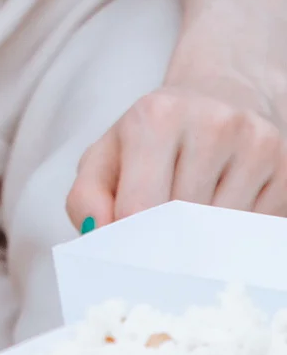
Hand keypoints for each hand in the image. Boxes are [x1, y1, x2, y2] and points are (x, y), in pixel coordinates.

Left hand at [67, 83, 286, 230]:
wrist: (219, 95)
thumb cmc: (154, 134)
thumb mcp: (107, 154)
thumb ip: (87, 196)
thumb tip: (97, 232)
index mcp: (155, 115)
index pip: (140, 206)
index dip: (131, 241)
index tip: (128, 258)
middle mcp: (211, 123)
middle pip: (185, 222)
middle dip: (167, 242)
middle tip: (160, 246)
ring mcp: (256, 143)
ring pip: (224, 230)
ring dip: (204, 238)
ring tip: (191, 217)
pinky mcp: (286, 166)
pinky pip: (258, 228)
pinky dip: (235, 234)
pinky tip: (222, 211)